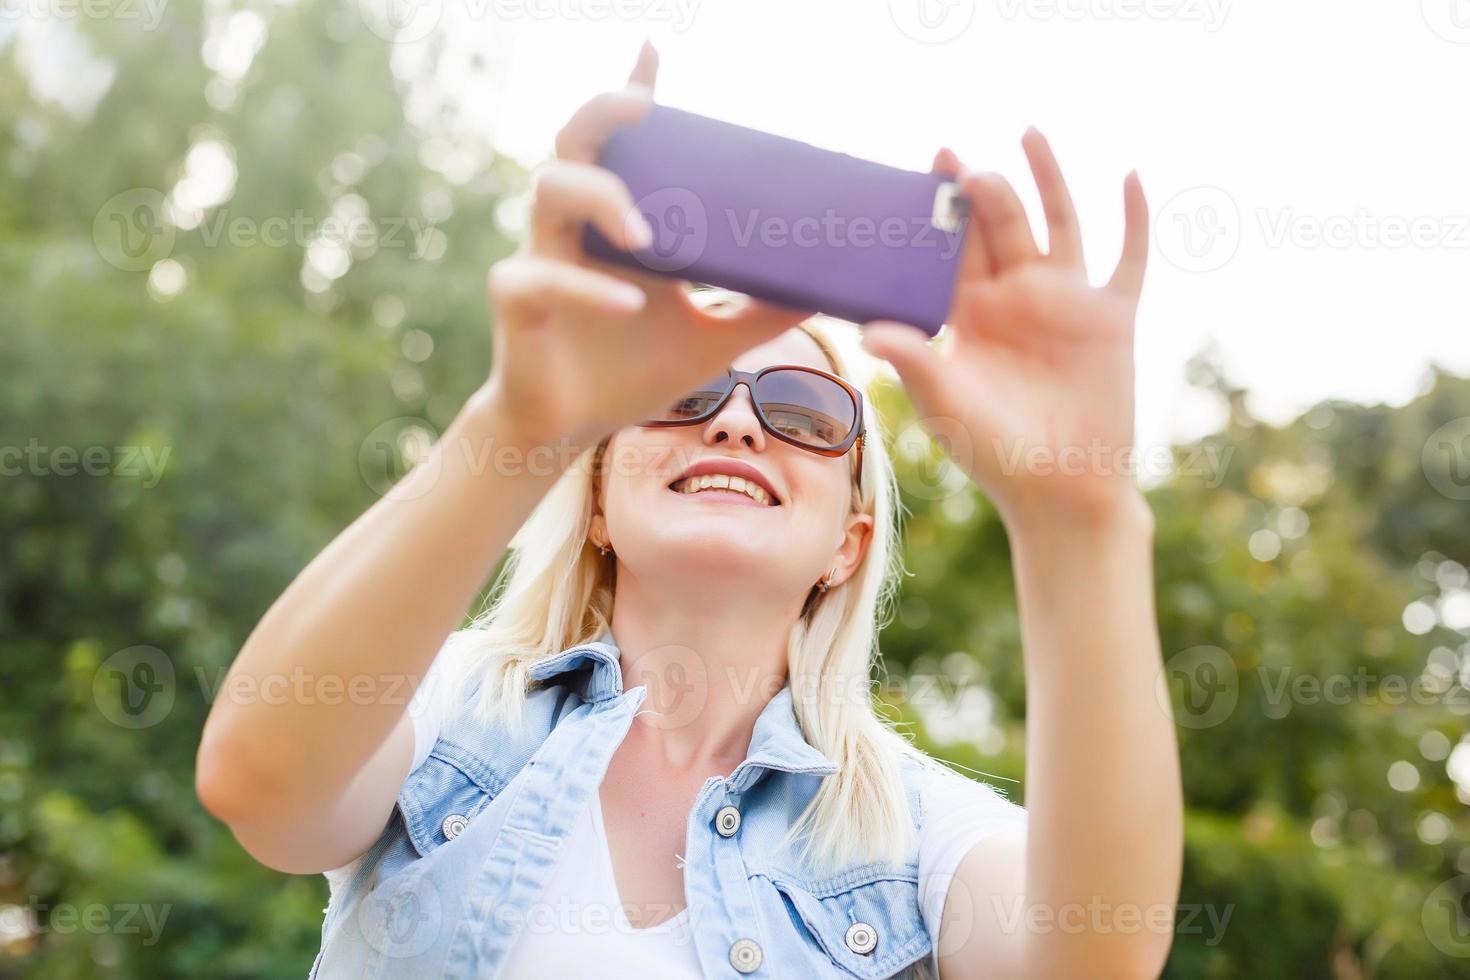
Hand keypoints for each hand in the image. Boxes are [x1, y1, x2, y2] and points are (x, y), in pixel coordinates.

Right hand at [483, 42, 808, 451]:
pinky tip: (630, 305)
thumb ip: (763, 312)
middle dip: (604, 111)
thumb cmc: (630, 374)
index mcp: (621, 225)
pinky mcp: (519, 301)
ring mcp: (543, 258)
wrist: (569, 429)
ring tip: (646, 234)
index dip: (633, 91)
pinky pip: (543, 278)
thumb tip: (828, 288)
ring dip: (601, 198)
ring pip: (550, 190)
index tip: (653, 51)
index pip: (625, 144)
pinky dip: (588, 287)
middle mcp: (578, 228)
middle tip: (643, 109)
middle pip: (576, 140)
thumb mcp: (712, 341)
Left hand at [860, 129, 1149, 528]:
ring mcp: (1066, 302)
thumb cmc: (993, 454)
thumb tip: (870, 332)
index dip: (941, 211)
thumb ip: (916, 362)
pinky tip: (1129, 175)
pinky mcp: (1112, 317)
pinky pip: (1128, 258)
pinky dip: (1133, 218)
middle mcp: (1016, 297)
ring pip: (1059, 223)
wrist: (1060, 491)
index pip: (952, 249)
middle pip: (1000, 224)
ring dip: (1047, 178)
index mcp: (970, 314)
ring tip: (1028, 132)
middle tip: (956, 158)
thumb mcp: (947, 405)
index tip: (926, 169)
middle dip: (981, 189)